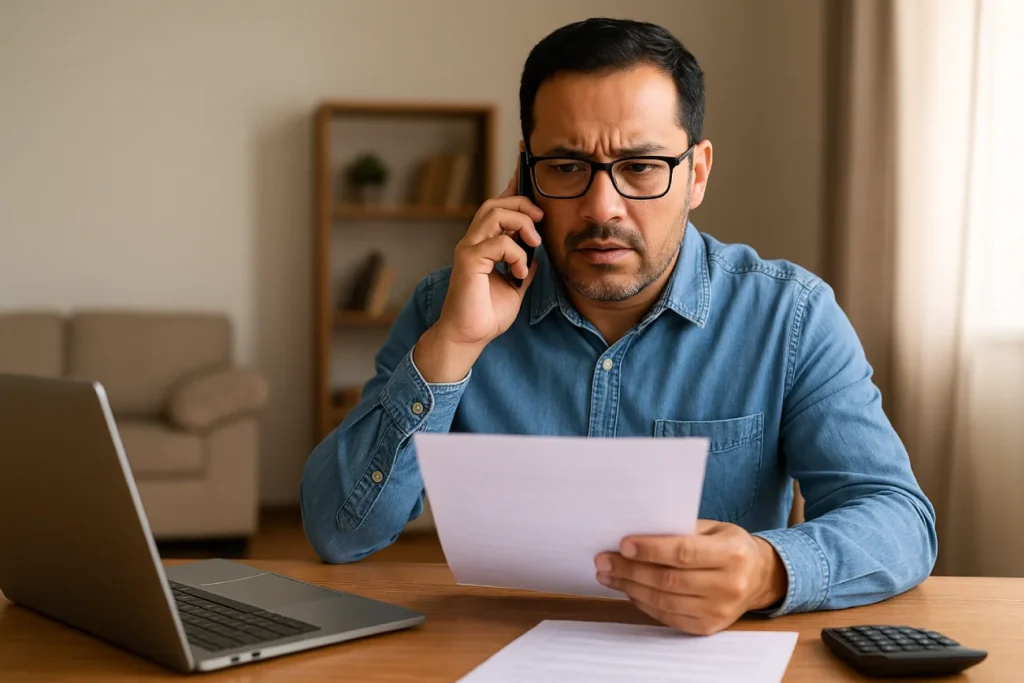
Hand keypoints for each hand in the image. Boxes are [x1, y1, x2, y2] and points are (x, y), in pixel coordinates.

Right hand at [414, 165, 543, 381]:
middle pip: (496, 202)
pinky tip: (518, 274)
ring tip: (534, 244)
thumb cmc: (487, 314)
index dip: (513, 185)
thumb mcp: (516, 286)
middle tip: (541, 220)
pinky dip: (516, 254)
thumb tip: (538, 255)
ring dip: (521, 224)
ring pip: (494, 213)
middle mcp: (473, 241)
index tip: (527, 167)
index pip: (498, 206)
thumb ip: (524, 266)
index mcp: (484, 244)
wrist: (470, 337)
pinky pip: (499, 243)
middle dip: (522, 203)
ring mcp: (468, 248)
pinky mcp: (468, 260)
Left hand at [594, 520, 786, 634]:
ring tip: (608, 574)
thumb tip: (636, 532)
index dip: (651, 550)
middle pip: (669, 579)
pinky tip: (629, 589)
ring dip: (630, 587)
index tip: (623, 544)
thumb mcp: (713, 529)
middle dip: (630, 569)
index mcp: (731, 554)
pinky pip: (668, 616)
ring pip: (664, 600)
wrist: (759, 577)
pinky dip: (644, 603)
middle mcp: (728, 585)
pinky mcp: (709, 627)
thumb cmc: (729, 546)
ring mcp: (719, 610)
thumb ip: (680, 530)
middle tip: (603, 560)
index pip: (684, 553)